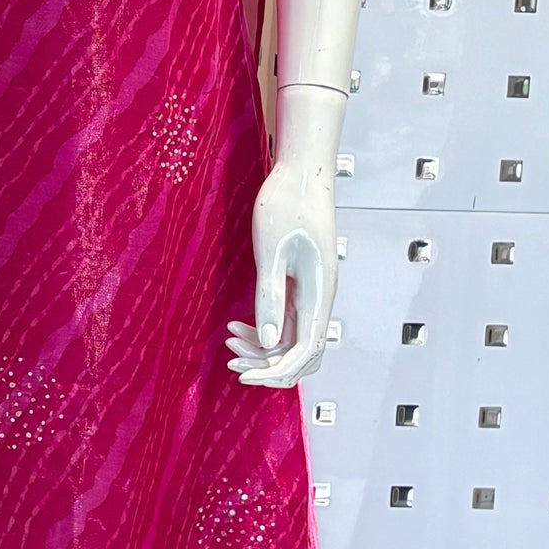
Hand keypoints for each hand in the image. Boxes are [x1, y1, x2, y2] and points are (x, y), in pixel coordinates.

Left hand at [226, 85, 343, 387]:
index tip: (243, 376)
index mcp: (319, 293)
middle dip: (268, 366)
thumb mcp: (271, 251)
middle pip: (302, 354)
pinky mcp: (300, 285)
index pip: (304, 351)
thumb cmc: (288, 203)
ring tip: (228, 343)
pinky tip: (236, 325)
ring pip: (291, 340)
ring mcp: (311, 293)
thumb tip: (268, 342)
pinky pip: (285, 321)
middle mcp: (320, 299)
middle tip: (232, 361)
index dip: (275, 372)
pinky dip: (263, 330)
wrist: (301, 172)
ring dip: (263, 349)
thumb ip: (270, 297)